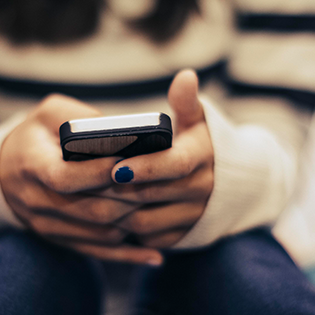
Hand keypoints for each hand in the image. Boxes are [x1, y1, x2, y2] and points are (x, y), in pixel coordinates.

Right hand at [0, 94, 163, 264]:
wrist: (2, 173)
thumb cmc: (35, 137)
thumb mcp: (48, 114)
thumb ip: (80, 118)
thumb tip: (122, 133)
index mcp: (32, 166)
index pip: (66, 178)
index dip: (99, 173)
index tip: (130, 162)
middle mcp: (38, 201)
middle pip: (91, 209)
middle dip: (129, 199)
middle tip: (161, 187)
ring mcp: (48, 226)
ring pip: (99, 234)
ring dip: (133, 224)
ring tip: (162, 211)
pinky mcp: (60, 240)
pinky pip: (97, 253)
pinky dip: (127, 255)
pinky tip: (153, 255)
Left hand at [95, 70, 213, 247]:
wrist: (230, 183)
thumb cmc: (200, 144)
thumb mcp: (198, 120)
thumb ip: (187, 101)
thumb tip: (185, 77)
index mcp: (202, 158)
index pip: (173, 164)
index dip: (145, 167)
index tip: (117, 165)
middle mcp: (201, 190)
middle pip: (151, 195)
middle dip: (116, 190)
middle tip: (85, 183)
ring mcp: (191, 216)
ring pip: (144, 222)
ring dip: (115, 212)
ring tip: (90, 198)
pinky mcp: (181, 236)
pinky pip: (148, 238)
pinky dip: (125, 231)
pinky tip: (104, 216)